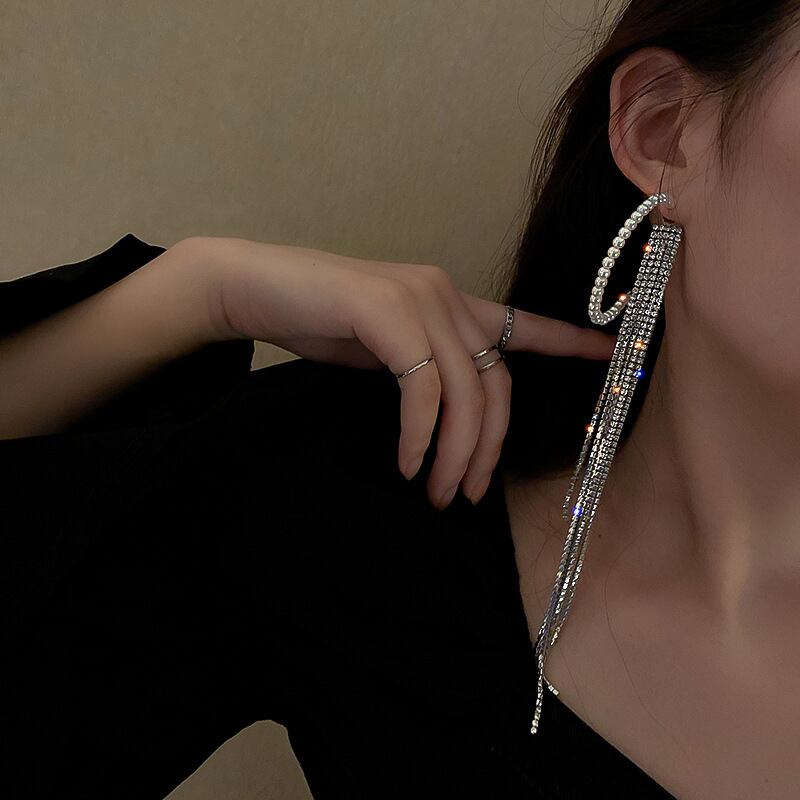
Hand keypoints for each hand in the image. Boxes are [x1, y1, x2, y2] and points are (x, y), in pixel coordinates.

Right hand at [185, 236, 616, 508]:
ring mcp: (420, 298)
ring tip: (436, 493)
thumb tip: (451, 422)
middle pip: (497, 385)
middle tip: (464, 496)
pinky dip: (418, 434)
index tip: (615, 356)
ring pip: (465, 393)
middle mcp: (446, 294)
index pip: (523, 324)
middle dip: (487, 450)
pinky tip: (404, 462)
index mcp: (451, 303)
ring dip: (454, 453)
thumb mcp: (385, 350)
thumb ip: (425, 370)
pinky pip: (422, 389)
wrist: (256, 287)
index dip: (572, 341)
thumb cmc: (319, 322)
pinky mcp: (388, 311)